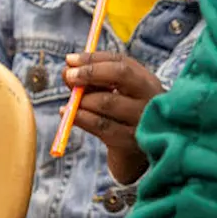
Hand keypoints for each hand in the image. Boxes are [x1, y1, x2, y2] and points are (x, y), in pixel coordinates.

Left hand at [62, 51, 164, 183]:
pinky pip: (102, 126)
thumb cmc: (119, 120)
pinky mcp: (131, 142)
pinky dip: (81, 118)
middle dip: (90, 72)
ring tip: (71, 104)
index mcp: (146, 81)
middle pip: (121, 73)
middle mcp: (150, 96)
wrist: (136, 159)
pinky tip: (69, 116)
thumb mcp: (109, 97)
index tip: (69, 60)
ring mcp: (143, 119)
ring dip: (83, 99)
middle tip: (68, 76)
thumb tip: (66, 71)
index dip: (93, 58)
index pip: (120, 61)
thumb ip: (90, 83)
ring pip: (108, 101)